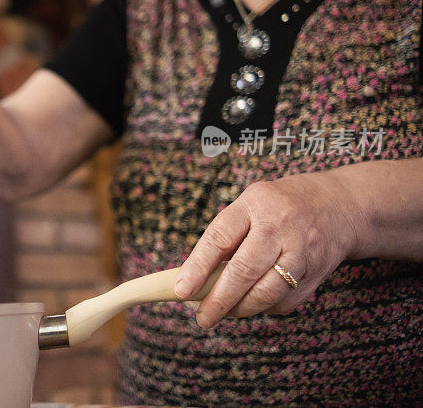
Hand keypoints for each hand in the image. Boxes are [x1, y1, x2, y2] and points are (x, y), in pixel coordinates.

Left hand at [173, 170, 366, 327]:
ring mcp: (302, 250)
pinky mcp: (317, 272)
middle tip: (202, 318)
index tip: (182, 290)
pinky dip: (266, 308)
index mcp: (254, 204)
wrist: (340, 204)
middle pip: (243, 271)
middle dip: (218, 300)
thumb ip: (225, 236)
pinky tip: (254, 303)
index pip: (220, 238)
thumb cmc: (279, 207)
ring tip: (223, 313)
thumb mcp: (249, 205)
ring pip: (266, 292)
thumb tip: (192, 278)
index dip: (198, 267)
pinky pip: (286, 301)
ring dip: (241, 309)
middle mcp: (279, 226)